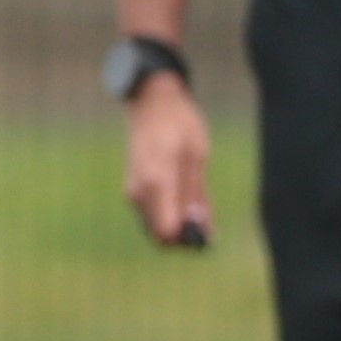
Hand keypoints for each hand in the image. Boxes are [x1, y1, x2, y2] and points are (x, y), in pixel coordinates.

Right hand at [120, 75, 210, 248]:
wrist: (152, 103)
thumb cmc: (181, 125)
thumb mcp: (197, 157)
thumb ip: (197, 195)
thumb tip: (200, 228)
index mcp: (157, 182)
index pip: (167, 231)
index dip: (190, 236)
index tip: (207, 224)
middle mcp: (139, 192)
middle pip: (162, 237)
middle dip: (186, 236)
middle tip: (206, 214)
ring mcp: (133, 192)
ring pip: (156, 230)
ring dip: (180, 226)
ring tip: (198, 200)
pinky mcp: (134, 191)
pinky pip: (153, 217)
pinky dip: (171, 217)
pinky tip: (187, 198)